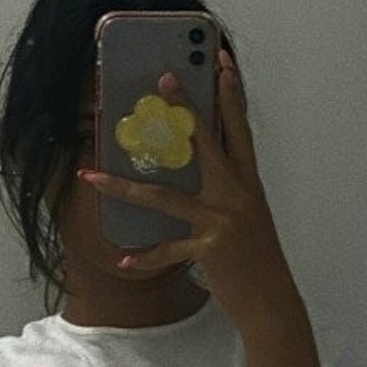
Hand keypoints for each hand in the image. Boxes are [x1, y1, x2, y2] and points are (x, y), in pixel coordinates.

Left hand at [77, 50, 298, 333]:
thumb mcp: (249, 220)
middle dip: (185, 110)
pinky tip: (122, 259)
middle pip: (207, 144)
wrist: (273, 303)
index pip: (240, 130)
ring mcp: (223, 220)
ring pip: (165, 196)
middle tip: (164, 79)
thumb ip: (228, 194)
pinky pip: (168, 249)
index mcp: (249, 185)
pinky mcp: (210, 248)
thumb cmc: (259, 262)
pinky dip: (144, 256)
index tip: (221, 62)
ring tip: (93, 176)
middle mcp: (238, 195)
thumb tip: (199, 173)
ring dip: (123, 187)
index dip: (231, 95)